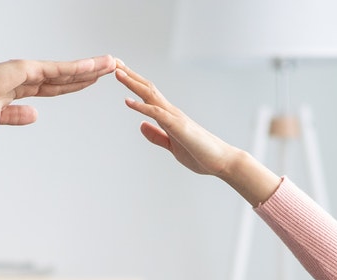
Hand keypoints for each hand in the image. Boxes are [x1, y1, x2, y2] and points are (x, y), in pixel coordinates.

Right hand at [0, 56, 116, 132]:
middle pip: (66, 76)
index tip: (92, 82)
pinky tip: (94, 67)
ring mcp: (28, 71)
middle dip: (90, 73)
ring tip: (112, 64)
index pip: (55, 87)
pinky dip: (77, 69)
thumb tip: (36, 116)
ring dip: (91, 67)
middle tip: (111, 68)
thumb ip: (17, 115)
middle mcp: (27, 76)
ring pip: (67, 70)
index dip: (75, 84)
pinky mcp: (26, 70)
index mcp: (21, 88)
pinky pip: (57, 71)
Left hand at [118, 63, 280, 205]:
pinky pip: (157, 113)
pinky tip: (128, 101)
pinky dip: (141, 106)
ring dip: (133, 84)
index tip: (120, 71)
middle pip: (147, 89)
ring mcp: (175, 117)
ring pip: (151, 95)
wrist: (222, 161)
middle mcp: (171, 112)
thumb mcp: (172, 146)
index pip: (148, 95)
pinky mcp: (179, 127)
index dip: (133, 83)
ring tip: (118, 73)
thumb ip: (157, 135)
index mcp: (168, 116)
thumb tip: (140, 125)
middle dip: (130, 75)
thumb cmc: (200, 154)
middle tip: (114, 62)